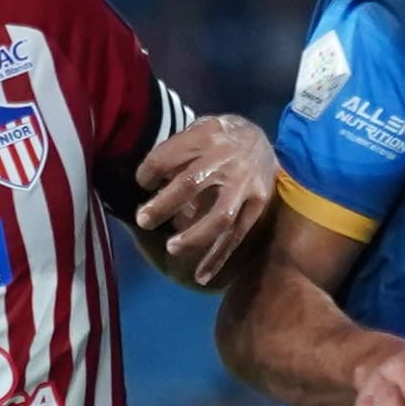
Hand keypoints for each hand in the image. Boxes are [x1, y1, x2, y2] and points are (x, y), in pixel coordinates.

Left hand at [133, 115, 274, 286]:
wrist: (261, 139)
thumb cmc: (217, 139)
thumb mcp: (196, 130)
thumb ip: (175, 152)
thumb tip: (149, 184)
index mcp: (206, 135)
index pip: (167, 156)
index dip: (148, 172)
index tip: (143, 183)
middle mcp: (226, 158)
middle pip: (190, 184)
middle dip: (163, 205)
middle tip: (143, 220)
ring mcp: (244, 184)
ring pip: (219, 216)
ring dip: (194, 236)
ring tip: (172, 248)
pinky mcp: (257, 205)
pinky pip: (236, 235)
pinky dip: (218, 257)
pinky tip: (201, 275)